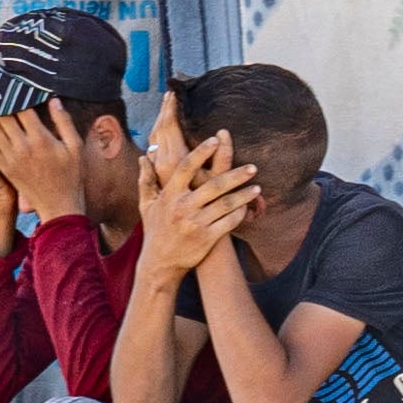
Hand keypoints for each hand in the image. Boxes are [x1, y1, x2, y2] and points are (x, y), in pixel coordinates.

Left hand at [0, 103, 88, 222]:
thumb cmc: (71, 175)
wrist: (58, 206)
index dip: (15, 92)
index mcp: (40, 139)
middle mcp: (22, 147)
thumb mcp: (75, 147)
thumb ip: (64, 121)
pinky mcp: (4, 167)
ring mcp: (10, 158)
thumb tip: (53, 100)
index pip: (22, 109)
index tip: (10, 80)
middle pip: (3, 116)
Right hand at [138, 128, 255, 273]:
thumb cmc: (155, 231)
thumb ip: (147, 179)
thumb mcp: (146, 205)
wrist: (160, 264)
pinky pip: (228, 223)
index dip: (201, 152)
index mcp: (169, 195)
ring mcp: (196, 223)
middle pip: (214, 185)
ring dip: (244, 195)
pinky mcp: (206, 238)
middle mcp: (183, 207)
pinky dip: (240, 214)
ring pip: (226, 204)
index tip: (216, 139)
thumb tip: (144, 156)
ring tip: (257, 188)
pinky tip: (248, 207)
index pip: (186, 167)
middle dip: (236, 175)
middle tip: (253, 167)